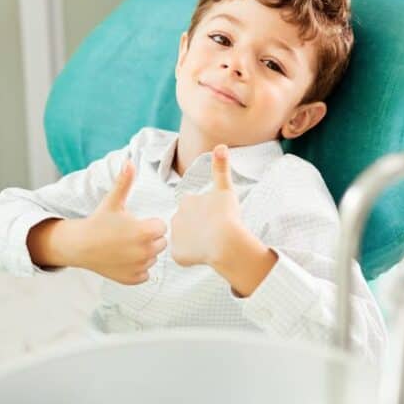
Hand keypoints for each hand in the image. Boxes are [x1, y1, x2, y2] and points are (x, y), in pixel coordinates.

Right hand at [65, 160, 167, 284]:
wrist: (79, 246)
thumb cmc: (98, 222)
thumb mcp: (113, 201)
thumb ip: (124, 182)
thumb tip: (129, 161)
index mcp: (144, 232)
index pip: (162, 227)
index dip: (151, 224)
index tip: (137, 223)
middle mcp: (145, 252)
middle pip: (161, 243)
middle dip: (150, 238)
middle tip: (131, 234)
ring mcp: (139, 267)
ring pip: (153, 258)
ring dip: (145, 253)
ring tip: (126, 246)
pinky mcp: (133, 279)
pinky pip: (145, 273)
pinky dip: (138, 268)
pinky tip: (125, 259)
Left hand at [170, 144, 241, 267]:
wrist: (224, 241)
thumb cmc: (227, 215)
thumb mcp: (225, 189)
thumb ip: (221, 168)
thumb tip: (221, 145)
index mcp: (187, 201)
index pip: (193, 207)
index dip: (205, 213)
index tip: (215, 218)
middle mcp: (176, 217)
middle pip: (188, 224)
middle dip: (198, 228)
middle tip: (214, 232)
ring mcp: (176, 236)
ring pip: (186, 240)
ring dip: (195, 242)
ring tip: (210, 244)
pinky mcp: (178, 254)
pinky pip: (185, 256)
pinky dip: (194, 257)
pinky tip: (205, 255)